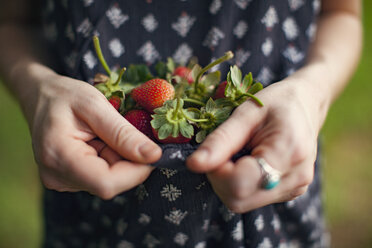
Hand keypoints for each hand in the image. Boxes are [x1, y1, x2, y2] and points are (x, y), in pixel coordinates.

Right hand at [28, 71, 161, 198]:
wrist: (41, 96)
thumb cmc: (65, 95)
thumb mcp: (95, 105)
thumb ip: (123, 133)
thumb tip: (154, 156)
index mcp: (59, 156)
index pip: (106, 183)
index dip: (136, 171)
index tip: (153, 151)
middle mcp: (57, 176)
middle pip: (110, 183)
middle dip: (129, 162)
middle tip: (127, 134)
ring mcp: (62, 180)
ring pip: (109, 181)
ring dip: (119, 159)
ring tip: (106, 135)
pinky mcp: (69, 180)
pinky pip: (101, 176)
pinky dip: (111, 160)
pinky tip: (101, 142)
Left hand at [187, 80, 320, 212]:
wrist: (305, 105)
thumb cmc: (275, 103)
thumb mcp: (245, 114)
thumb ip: (219, 141)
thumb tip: (193, 165)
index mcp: (288, 152)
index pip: (239, 184)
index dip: (216, 172)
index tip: (215, 151)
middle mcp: (296, 178)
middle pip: (239, 199)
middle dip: (219, 179)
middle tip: (223, 152)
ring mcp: (296, 188)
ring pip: (243, 202)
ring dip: (228, 182)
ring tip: (237, 154)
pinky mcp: (291, 192)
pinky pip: (253, 198)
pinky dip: (240, 184)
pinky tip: (247, 162)